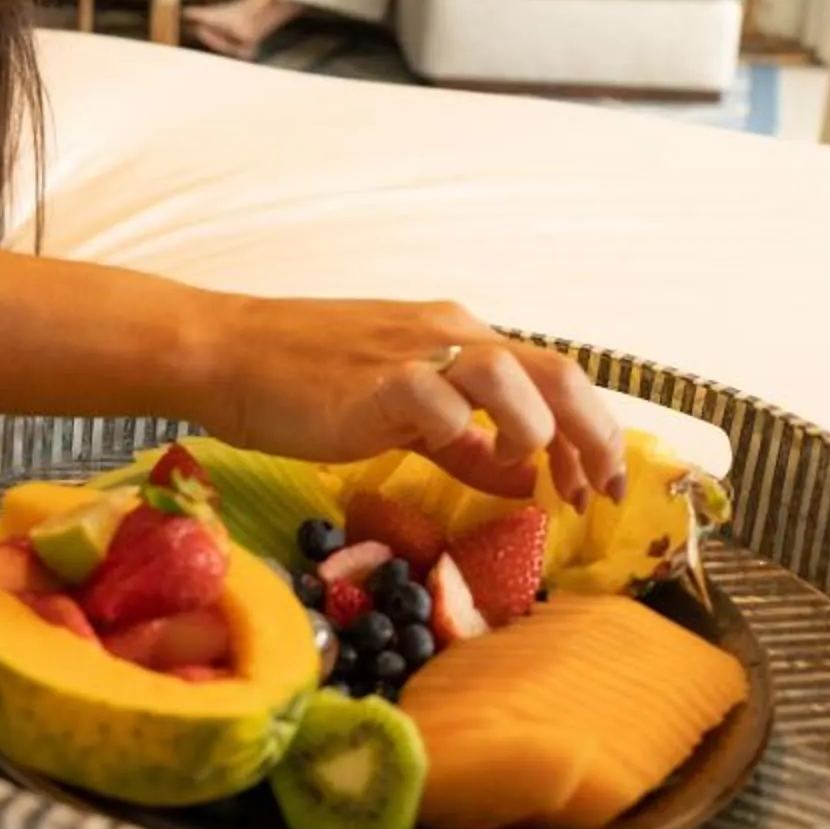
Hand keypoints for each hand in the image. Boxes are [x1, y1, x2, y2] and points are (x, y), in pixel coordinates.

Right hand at [198, 297, 626, 508]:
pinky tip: (461, 453)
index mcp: (461, 338)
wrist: (227, 353)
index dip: (592, 433)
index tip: (600, 488)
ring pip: (512, 372)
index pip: (554, 377)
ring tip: (532, 470)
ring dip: (539, 427)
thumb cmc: (305, 382)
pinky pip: (439, 398)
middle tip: (602, 494)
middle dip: (594, 436)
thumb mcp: (401, 411)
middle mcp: (450, 334)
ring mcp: (413, 352)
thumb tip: (520, 476)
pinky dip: (465, 430)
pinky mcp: (376, 379)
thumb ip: (461, 444)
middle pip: (556, 372)